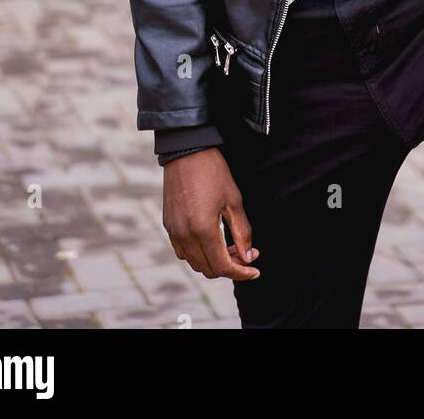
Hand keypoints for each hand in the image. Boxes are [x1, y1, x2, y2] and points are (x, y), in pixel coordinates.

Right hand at [162, 147, 260, 280]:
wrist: (186, 150)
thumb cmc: (214, 172)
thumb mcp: (234, 201)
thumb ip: (242, 233)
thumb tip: (248, 258)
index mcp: (203, 230)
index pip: (222, 266)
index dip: (241, 273)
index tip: (255, 271)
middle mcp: (185, 235)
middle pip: (208, 269)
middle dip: (229, 267)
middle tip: (245, 255)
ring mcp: (174, 231)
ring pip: (194, 263)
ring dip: (212, 262)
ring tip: (229, 247)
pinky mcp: (168, 225)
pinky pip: (182, 251)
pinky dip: (198, 253)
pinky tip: (211, 240)